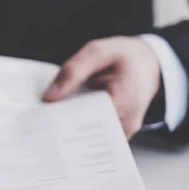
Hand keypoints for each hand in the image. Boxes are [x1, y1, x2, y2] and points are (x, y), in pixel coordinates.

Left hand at [42, 37, 160, 138]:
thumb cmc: (124, 56)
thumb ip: (73, 71)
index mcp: (126, 98)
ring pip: (92, 137)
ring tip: (48, 120)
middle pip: (90, 133)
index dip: (65, 120)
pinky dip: (80, 126)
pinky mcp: (118, 132)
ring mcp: (124, 129)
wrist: (149, 63)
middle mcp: (127, 120)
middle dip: (64, 127)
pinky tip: (64, 118)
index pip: (90, 119)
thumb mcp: (97, 51)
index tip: (43, 120)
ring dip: (71, 128)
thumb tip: (49, 97)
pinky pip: (96, 134)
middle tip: (39, 123)